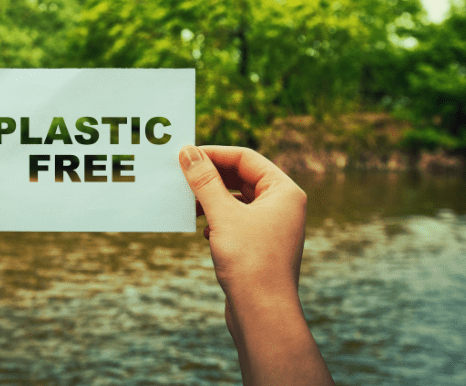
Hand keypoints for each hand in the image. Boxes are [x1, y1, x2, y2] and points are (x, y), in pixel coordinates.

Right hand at [180, 145, 332, 385]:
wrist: (262, 313)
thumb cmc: (250, 262)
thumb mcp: (222, 215)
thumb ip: (204, 181)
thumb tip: (187, 152)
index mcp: (284, 191)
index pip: (246, 158)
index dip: (213, 154)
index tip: (184, 155)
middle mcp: (283, 205)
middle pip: (242, 176)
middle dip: (210, 176)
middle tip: (181, 175)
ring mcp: (273, 226)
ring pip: (237, 199)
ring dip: (211, 198)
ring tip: (187, 202)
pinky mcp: (260, 245)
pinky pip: (236, 219)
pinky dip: (217, 218)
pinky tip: (203, 229)